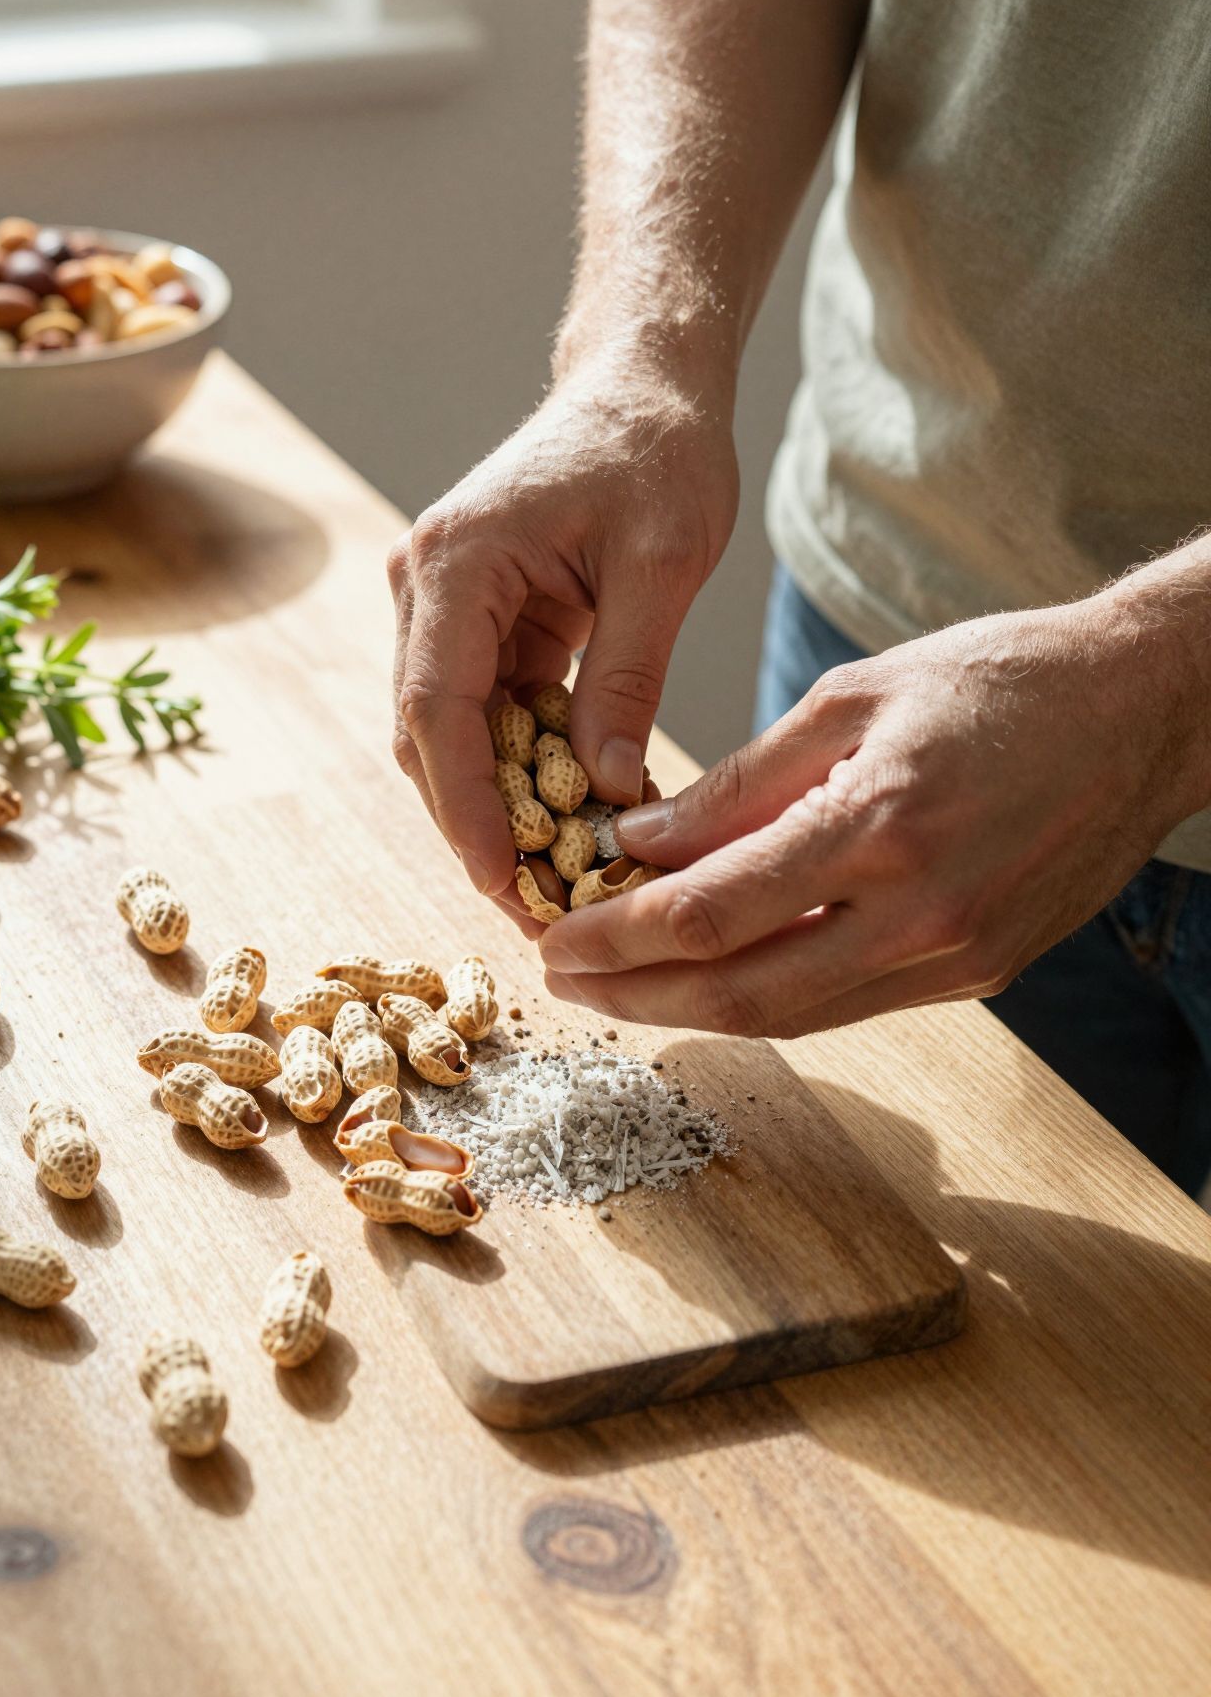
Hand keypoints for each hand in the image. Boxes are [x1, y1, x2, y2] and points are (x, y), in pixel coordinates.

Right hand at [388, 360, 736, 926]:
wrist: (642, 383)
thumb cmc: (656, 451)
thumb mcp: (661, 566)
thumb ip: (628, 678)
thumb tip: (609, 793)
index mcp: (455, 564)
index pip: (436, 710)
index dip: (465, 808)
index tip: (505, 881)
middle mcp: (427, 586)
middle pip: (429, 736)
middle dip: (478, 827)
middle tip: (539, 911)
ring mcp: (446, 605)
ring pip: (450, 735)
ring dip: (498, 806)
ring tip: (558, 883)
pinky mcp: (480, 621)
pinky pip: (488, 714)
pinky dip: (523, 770)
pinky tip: (571, 821)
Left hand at [540, 592, 1205, 1033]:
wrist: (1142, 711)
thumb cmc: (999, 680)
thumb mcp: (852, 697)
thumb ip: (740, 783)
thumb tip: (637, 841)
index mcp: (879, 827)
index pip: (710, 913)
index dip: (617, 937)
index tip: (553, 936)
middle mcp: (920, 915)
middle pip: (740, 993)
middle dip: (635, 996)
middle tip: (561, 980)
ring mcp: (957, 957)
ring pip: (793, 1016)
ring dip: (693, 1010)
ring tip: (620, 987)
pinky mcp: (979, 973)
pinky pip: (847, 1004)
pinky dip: (769, 996)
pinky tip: (715, 977)